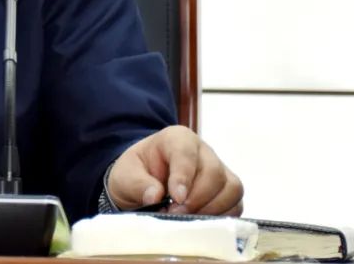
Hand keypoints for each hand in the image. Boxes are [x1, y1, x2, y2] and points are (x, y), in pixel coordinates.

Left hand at [108, 126, 242, 215]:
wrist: (143, 183)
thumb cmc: (136, 173)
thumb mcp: (126, 175)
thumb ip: (138, 183)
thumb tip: (155, 196)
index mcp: (177, 138)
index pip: (187, 153)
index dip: (184, 177)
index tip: (176, 198)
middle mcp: (203, 150)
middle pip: (214, 173)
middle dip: (197, 198)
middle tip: (177, 214)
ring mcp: (219, 169)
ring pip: (231, 188)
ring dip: (212, 209)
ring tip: (188, 220)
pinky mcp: (227, 190)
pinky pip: (236, 204)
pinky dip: (222, 217)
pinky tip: (202, 222)